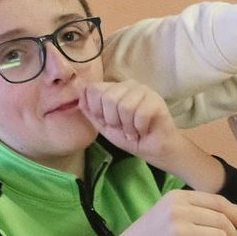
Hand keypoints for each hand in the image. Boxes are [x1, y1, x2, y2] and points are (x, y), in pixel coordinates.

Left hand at [79, 80, 220, 188]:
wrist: (156, 150)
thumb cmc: (131, 137)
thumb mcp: (104, 125)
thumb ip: (90, 110)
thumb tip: (79, 92)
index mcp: (114, 88)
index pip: (93, 89)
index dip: (96, 110)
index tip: (108, 123)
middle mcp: (128, 85)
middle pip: (108, 98)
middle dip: (113, 120)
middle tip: (123, 128)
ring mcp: (144, 90)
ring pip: (124, 106)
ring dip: (128, 126)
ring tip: (134, 131)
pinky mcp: (156, 100)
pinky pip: (139, 113)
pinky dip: (139, 128)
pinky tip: (143, 131)